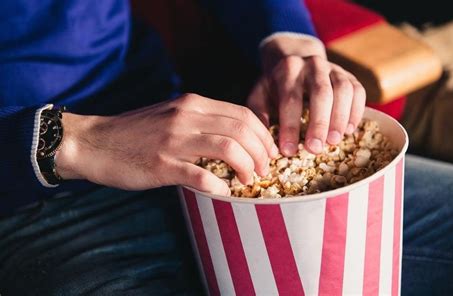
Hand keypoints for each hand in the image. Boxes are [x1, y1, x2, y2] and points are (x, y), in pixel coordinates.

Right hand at [55, 94, 277, 194]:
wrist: (93, 142)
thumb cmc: (135, 133)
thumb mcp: (171, 114)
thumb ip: (200, 121)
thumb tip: (233, 137)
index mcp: (192, 104)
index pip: (242, 113)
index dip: (263, 134)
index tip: (269, 152)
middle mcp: (186, 116)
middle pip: (241, 129)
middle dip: (261, 152)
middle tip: (264, 169)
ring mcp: (174, 140)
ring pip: (227, 147)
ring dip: (246, 166)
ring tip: (249, 180)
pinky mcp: (161, 164)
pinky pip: (200, 174)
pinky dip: (218, 184)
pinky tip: (223, 192)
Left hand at [247, 35, 365, 155]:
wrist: (294, 58)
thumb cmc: (275, 86)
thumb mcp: (260, 95)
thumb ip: (259, 114)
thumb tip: (264, 140)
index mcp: (288, 68)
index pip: (290, 99)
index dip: (290, 126)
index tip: (288, 151)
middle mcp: (313, 64)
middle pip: (321, 93)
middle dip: (319, 123)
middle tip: (315, 149)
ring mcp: (334, 68)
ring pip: (343, 90)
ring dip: (340, 118)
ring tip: (334, 142)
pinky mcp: (349, 76)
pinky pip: (358, 91)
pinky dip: (356, 111)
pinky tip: (349, 131)